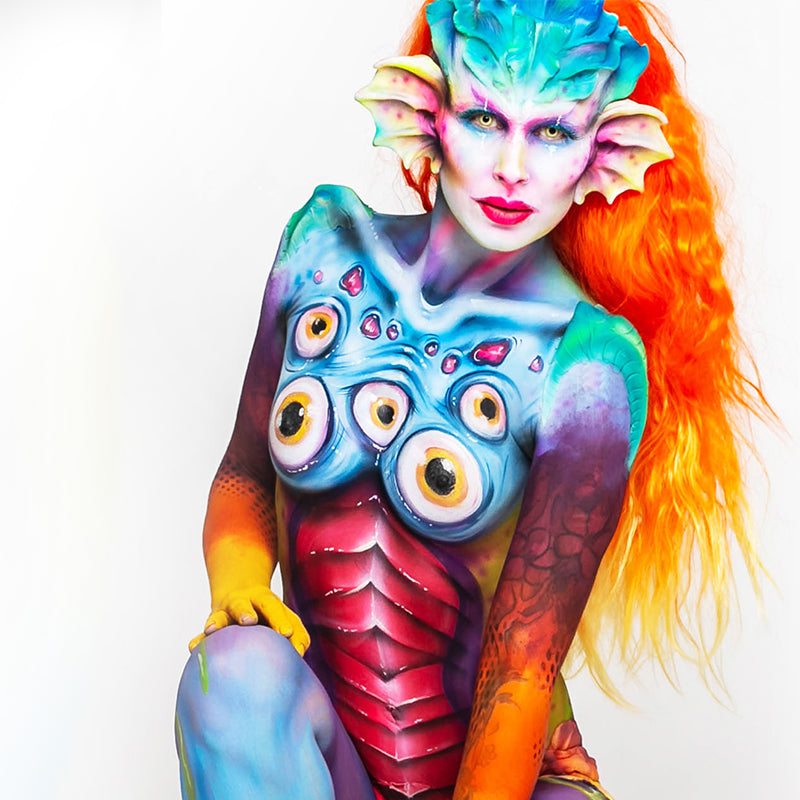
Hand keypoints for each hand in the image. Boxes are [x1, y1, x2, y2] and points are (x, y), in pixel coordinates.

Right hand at [188, 585, 310, 655]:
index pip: (271, 606)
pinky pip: (201, 634)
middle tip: (250, 620)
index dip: (279, 618)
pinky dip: (198, 640)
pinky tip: (194, 648)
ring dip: (217, 622)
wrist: (241, 595)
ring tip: (213, 629)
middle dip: (245, 611)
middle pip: (242, 604)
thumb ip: (298, 636)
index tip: (286, 633)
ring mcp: (223, 614)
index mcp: (263, 601)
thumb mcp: (287, 620)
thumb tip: (299, 655)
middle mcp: (241, 603)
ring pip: (219, 615)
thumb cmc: (271, 617)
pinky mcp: (210, 627)